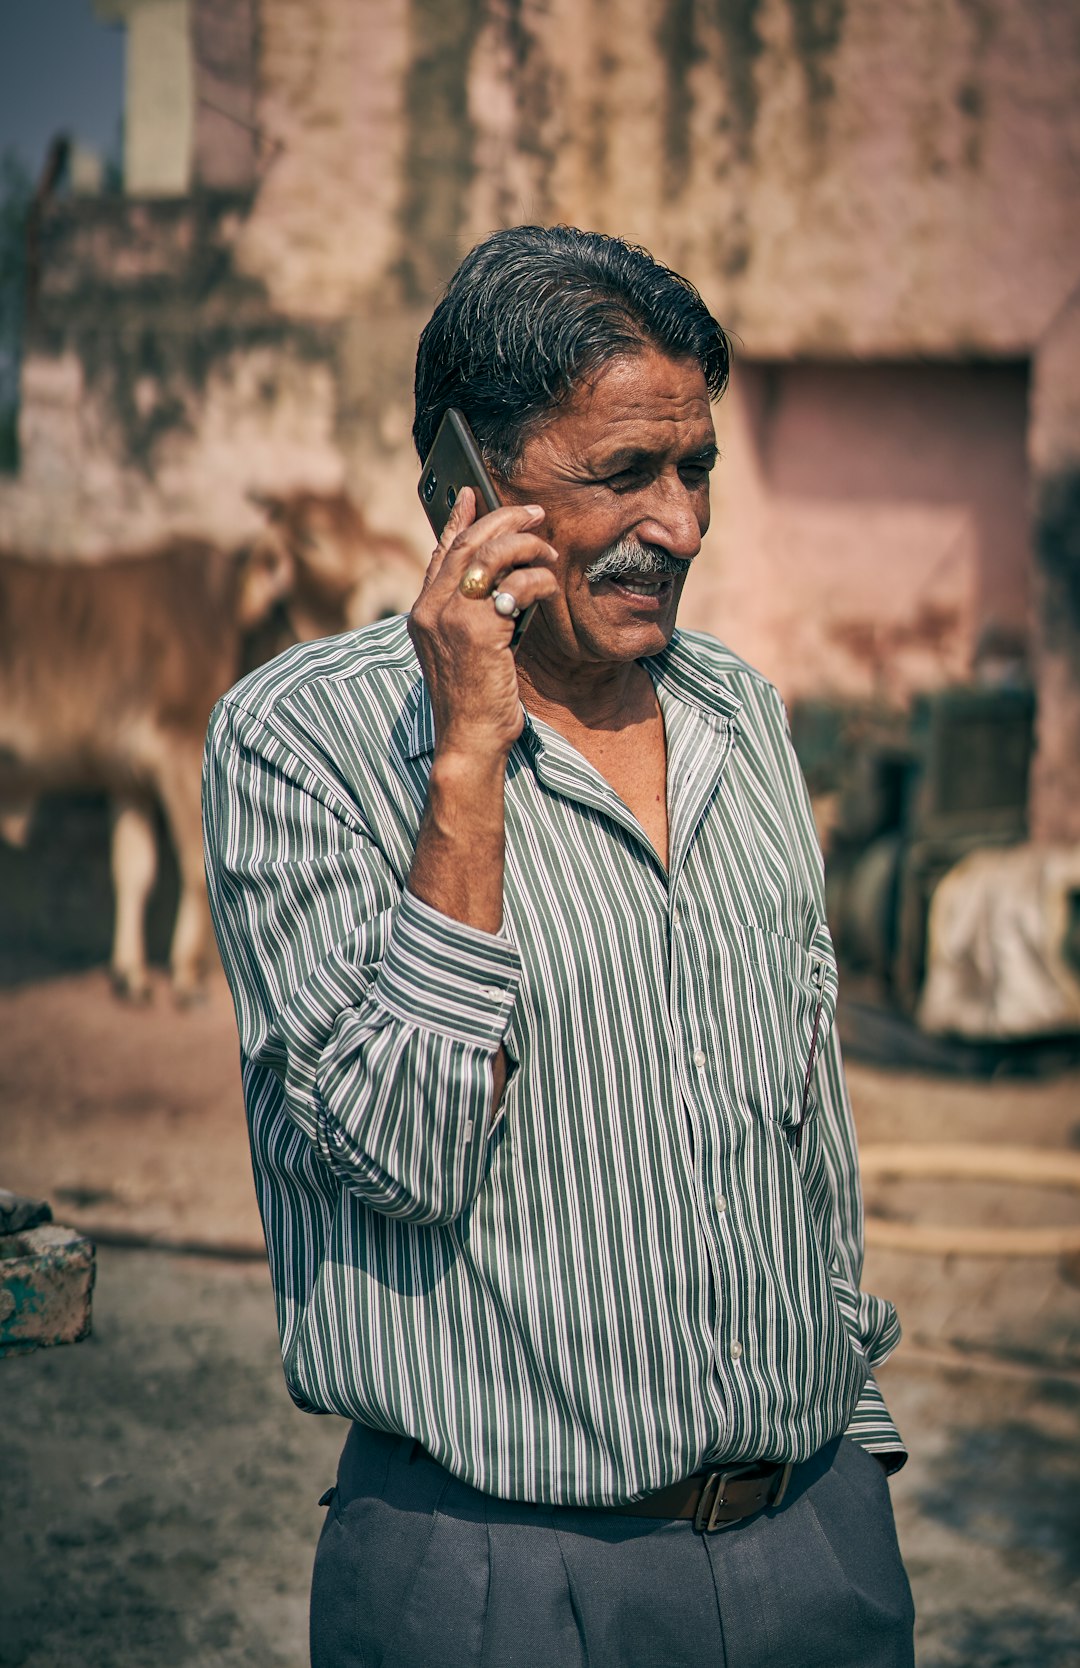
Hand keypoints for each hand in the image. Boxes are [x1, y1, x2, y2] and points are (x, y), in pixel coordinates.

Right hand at [408, 489, 558, 760]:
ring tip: (548, 552)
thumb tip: (501, 584)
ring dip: (526, 546)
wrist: (469, 740)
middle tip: (535, 515)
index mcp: (422, 614)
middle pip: (466, 544)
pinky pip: (515, 586)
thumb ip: (472, 615)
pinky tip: (550, 588)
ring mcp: (449, 618)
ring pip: (490, 556)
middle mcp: (429, 610)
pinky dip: (538, 581)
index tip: (474, 494)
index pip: (440, 553)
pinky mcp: (477, 631)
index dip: (458, 519)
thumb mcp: (465, 651)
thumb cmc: (475, 702)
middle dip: (504, 521)